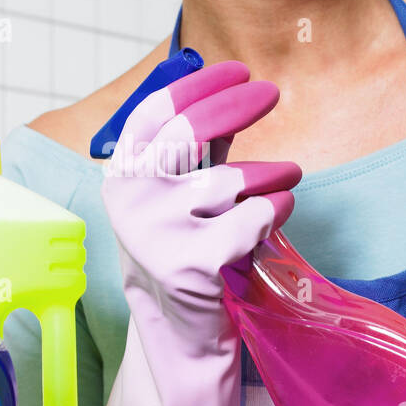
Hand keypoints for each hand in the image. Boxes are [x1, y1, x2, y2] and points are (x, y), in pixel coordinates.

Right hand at [80, 60, 300, 405]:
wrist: (185, 337)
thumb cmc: (190, 252)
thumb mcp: (184, 194)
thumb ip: (198, 146)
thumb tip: (225, 80)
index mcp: (122, 177)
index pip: (155, 115)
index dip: (197, 86)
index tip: (236, 68)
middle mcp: (130, 201)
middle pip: (191, 132)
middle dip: (238, 103)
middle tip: (270, 92)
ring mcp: (157, 233)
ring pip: (235, 179)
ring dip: (272, 176)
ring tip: (282, 183)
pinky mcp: (194, 262)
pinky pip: (256, 215)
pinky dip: (277, 212)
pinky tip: (275, 220)